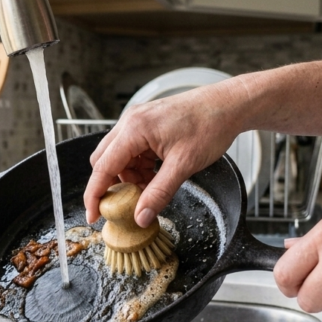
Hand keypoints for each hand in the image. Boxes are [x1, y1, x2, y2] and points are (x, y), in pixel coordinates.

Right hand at [84, 81, 241, 225]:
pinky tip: (154, 176)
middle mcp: (130, 122)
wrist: (228, 105)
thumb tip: (141, 216)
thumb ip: (159, 193)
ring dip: (129, 178)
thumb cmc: (209, 126)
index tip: (93, 215)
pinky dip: (138, 168)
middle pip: (104, 161)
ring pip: (118, 157)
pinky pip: (132, 152)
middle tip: (126, 205)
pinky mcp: (146, 125)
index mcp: (134, 129)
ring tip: (149, 189)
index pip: (103, 167)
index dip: (95, 194)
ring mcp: (137, 122)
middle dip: (113, 185)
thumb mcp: (183, 165)